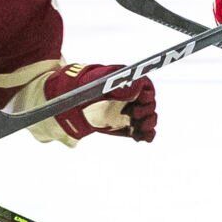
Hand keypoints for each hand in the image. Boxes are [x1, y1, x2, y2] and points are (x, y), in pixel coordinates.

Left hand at [41, 63, 157, 142]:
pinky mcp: (127, 126)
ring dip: (148, 124)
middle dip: (146, 111)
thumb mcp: (97, 83)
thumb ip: (116, 85)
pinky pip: (141, 131)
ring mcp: (131, 113)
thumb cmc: (84, 87)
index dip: (147, 94)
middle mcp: (132, 98)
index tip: (141, 99)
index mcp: (127, 83)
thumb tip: (136, 86)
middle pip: (149, 104)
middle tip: (134, 115)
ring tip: (141, 129)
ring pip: (148, 118)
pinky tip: (141, 138)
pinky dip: (145, 135)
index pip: (146, 87)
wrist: (72, 103)